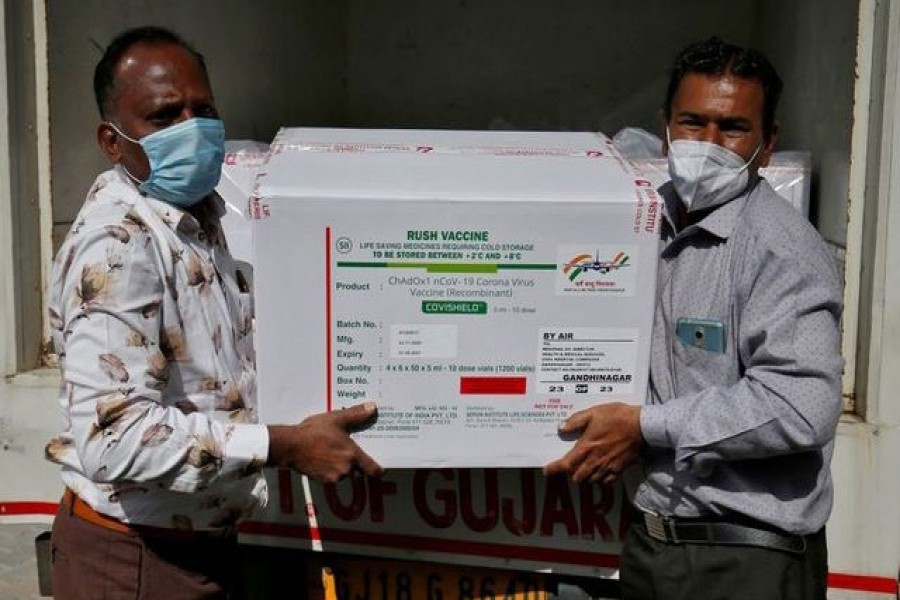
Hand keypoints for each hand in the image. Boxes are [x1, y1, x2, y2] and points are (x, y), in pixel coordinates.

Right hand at [267, 402, 383, 482]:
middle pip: (358, 470)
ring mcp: (333, 477)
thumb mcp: (336, 419)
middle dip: (356, 462)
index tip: (381, 468)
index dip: (378, 470)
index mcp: (352, 456)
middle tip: (350, 450)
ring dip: (342, 466)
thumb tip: (372, 407)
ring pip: (344, 473)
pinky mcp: (322, 480)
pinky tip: (324, 457)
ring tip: (335, 451)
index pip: (373, 470)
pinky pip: (332, 476)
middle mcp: (346, 469)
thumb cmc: (313, 432)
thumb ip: (356, 414)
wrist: (290, 446)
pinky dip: (331, 469)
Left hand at [543, 402, 642, 484]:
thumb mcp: (593, 413)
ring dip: (585, 477)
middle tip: (571, 465)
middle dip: (571, 473)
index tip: (547, 471)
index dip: (554, 469)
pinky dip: (600, 480)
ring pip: (590, 481)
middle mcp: (595, 460)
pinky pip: (606, 482)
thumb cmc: (618, 417)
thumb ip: (576, 421)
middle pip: (577, 477)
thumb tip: (561, 428)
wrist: (642, 426)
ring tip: (584, 468)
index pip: (566, 464)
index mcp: (587, 447)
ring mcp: (608, 467)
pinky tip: (599, 471)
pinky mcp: (619, 469)